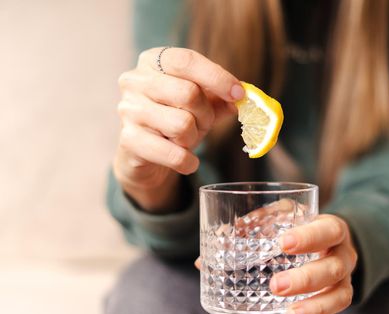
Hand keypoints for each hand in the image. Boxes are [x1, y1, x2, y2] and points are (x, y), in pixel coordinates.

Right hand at [114, 47, 243, 210]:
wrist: (144, 153)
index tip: (239, 94)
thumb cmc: (174, 118)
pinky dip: (188, 161)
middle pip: (188, 93)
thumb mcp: (200, 103)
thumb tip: (243, 98)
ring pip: (182, 124)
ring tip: (186, 139)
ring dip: (194, 137)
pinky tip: (188, 161)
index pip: (187, 60)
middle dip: (205, 114)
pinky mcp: (128, 140)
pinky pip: (173, 154)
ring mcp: (128, 110)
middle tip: (204, 123)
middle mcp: (135, 81)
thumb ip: (221, 96)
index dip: (217, 77)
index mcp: (153, 61)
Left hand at [264, 214, 357, 313]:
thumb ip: (262, 221)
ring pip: (338, 297)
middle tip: (276, 285)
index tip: (283, 243)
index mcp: (333, 228)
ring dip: (312, 308)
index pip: (329, 230)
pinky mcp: (338, 299)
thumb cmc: (303, 227)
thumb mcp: (287, 216)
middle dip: (305, 279)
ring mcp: (344, 280)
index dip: (309, 238)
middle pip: (333, 268)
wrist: (330, 241)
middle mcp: (344, 255)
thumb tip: (224, 238)